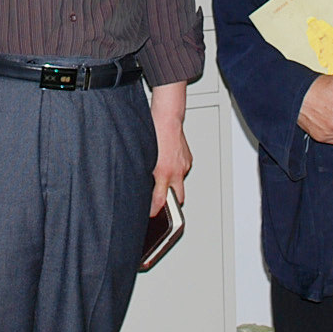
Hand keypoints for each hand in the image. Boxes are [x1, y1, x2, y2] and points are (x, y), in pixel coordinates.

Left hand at [150, 81, 191, 214]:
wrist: (167, 118)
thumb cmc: (154, 133)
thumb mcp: (144, 157)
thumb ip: (146, 174)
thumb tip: (144, 185)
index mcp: (163, 172)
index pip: (160, 200)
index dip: (154, 210)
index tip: (151, 214)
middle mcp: (176, 171)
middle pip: (178, 199)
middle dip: (171, 205)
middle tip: (163, 205)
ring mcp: (184, 165)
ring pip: (180, 183)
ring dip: (172, 184)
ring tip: (163, 180)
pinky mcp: (188, 159)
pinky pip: (183, 170)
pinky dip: (176, 171)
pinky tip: (168, 164)